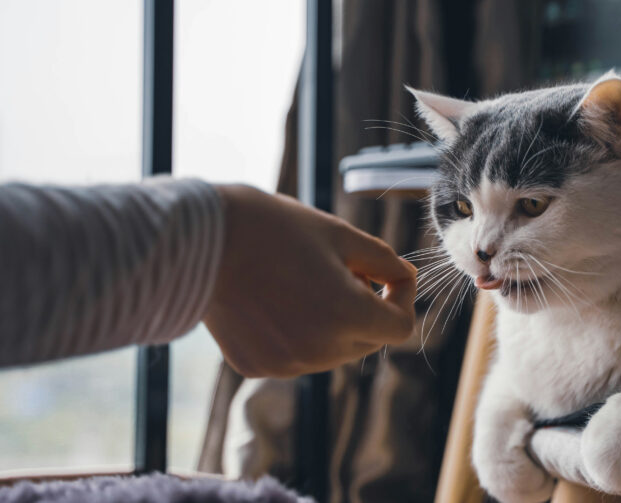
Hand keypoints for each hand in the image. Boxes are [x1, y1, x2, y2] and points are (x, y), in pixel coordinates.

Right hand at [203, 184, 415, 377]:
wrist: (198, 241)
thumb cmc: (272, 228)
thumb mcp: (340, 235)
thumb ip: (385, 261)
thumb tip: (407, 279)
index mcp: (346, 315)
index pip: (401, 327)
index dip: (403, 298)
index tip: (389, 276)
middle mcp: (319, 350)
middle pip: (369, 340)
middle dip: (368, 308)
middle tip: (342, 270)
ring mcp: (285, 364)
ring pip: (335, 352)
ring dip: (335, 323)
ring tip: (304, 283)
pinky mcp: (256, 367)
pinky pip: (297, 356)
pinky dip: (300, 334)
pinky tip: (276, 301)